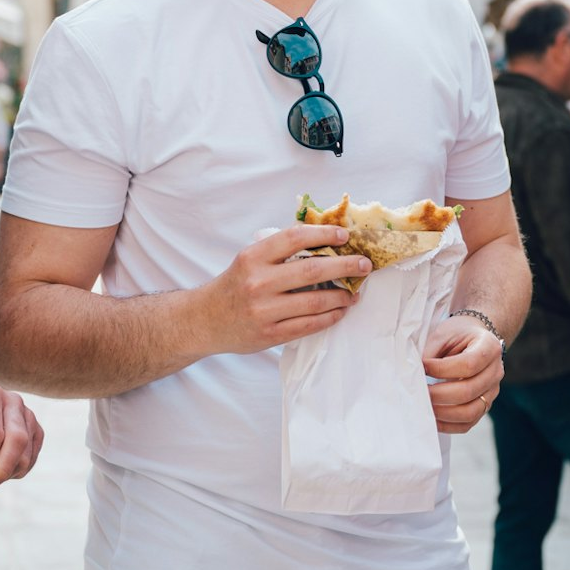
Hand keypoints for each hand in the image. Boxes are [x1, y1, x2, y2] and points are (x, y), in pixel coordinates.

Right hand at [192, 224, 372, 355]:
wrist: (204, 320)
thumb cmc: (234, 285)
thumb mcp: (249, 260)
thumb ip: (279, 251)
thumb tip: (325, 241)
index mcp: (253, 257)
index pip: (295, 238)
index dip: (324, 234)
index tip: (345, 235)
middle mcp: (258, 282)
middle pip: (312, 271)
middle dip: (345, 266)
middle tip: (365, 264)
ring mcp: (264, 311)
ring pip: (315, 302)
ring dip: (342, 296)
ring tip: (354, 291)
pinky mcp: (270, 334)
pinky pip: (309, 325)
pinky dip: (330, 317)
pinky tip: (340, 310)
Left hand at [422, 313, 504, 434]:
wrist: (475, 338)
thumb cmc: (458, 334)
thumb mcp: (444, 333)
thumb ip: (431, 353)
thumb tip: (415, 376)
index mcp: (489, 347)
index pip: (468, 365)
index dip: (442, 369)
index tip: (423, 366)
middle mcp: (496, 371)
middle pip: (469, 391)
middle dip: (439, 395)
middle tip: (420, 392)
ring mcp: (492, 391)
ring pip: (471, 412)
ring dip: (444, 413)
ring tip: (425, 406)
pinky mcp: (485, 405)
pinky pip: (469, 423)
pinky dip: (449, 425)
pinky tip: (433, 419)